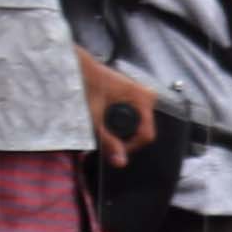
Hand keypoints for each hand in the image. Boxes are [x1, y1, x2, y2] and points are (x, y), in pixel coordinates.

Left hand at [75, 50, 159, 167]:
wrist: (82, 68)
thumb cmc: (88, 85)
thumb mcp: (96, 117)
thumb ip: (109, 141)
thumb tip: (120, 162)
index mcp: (144, 99)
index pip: (147, 135)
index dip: (129, 147)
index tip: (113, 147)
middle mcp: (149, 97)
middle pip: (143, 132)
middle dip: (125, 138)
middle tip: (105, 134)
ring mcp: (145, 97)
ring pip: (139, 127)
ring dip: (122, 132)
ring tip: (105, 124)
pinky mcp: (139, 98)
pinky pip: (137, 120)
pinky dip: (122, 124)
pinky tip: (109, 119)